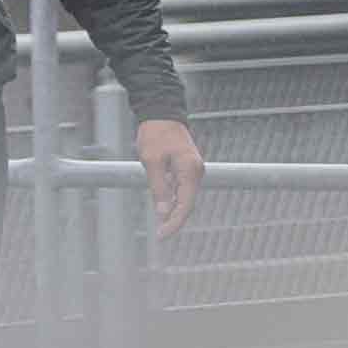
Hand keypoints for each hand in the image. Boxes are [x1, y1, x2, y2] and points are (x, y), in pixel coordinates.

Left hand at [136, 119, 203, 239]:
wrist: (161, 112)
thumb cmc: (155, 134)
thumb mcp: (151, 161)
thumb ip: (158, 187)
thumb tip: (163, 212)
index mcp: (190, 170)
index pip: (186, 205)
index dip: (175, 222)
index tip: (162, 235)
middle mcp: (196, 172)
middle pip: (186, 203)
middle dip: (174, 219)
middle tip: (159, 234)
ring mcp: (192, 170)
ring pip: (183, 197)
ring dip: (172, 209)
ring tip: (159, 223)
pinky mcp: (186, 168)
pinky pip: (180, 188)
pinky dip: (171, 197)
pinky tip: (161, 205)